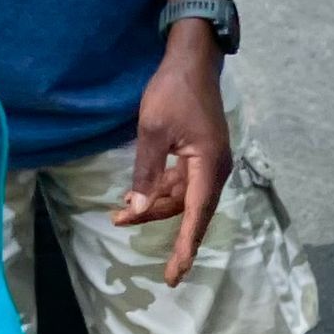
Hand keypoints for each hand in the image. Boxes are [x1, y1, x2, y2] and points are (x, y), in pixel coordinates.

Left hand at [113, 24, 229, 288]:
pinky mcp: (201, 155)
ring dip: (154, 205)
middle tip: (118, 222)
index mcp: (209, 166)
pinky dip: (161, 190)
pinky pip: (182, 183)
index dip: (185, 248)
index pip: (196, 216)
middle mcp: (215, 170)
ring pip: (182, 197)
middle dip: (155, 219)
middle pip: (187, 209)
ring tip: (119, 211)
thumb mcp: (153, 131)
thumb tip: (135, 210)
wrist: (192, 60)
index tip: (175, 274)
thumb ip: (146, 174)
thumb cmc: (173, 91)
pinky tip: (138, 194)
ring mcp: (209, 163)